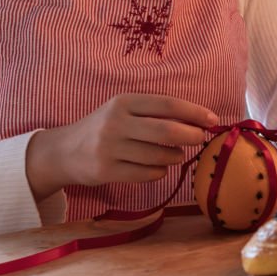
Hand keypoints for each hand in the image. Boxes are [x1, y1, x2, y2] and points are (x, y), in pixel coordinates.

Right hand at [26, 94, 217, 200]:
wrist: (63, 151)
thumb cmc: (105, 128)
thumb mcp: (124, 110)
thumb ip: (156, 112)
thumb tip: (199, 120)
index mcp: (124, 102)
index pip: (168, 104)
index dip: (195, 112)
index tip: (213, 120)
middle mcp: (115, 123)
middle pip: (167, 131)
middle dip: (191, 136)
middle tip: (199, 139)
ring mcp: (109, 148)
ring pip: (159, 155)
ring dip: (176, 156)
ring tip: (176, 154)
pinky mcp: (106, 171)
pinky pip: (147, 174)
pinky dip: (160, 172)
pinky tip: (157, 167)